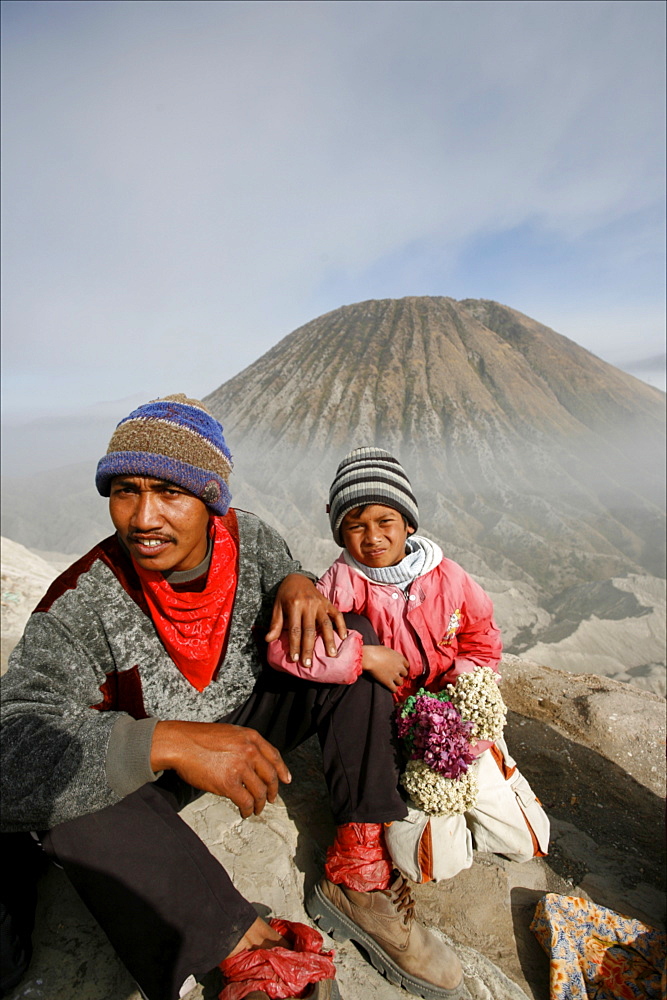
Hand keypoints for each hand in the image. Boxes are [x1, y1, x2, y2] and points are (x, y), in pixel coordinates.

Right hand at [150, 721, 290, 817]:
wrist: (181, 743)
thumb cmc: (199, 738)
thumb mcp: (229, 733)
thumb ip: (244, 745)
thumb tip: (254, 762)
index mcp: (251, 738)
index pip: (274, 756)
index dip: (282, 770)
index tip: (286, 780)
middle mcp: (250, 751)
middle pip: (270, 776)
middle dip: (273, 791)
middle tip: (272, 799)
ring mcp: (240, 767)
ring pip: (260, 792)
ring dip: (260, 804)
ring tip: (257, 810)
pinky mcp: (229, 783)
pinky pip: (246, 802)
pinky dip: (248, 810)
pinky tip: (245, 813)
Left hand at [264, 573, 346, 665]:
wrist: (297, 578)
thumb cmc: (285, 595)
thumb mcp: (277, 606)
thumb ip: (275, 623)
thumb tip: (269, 640)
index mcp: (294, 605)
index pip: (295, 629)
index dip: (295, 645)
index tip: (295, 659)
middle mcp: (308, 605)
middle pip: (310, 630)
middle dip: (309, 648)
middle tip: (309, 663)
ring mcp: (320, 604)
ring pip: (326, 623)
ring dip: (329, 640)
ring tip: (331, 654)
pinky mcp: (328, 603)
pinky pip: (337, 614)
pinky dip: (341, 625)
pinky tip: (343, 637)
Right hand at [361, 645, 408, 692]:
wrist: (369, 658)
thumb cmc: (375, 651)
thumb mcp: (387, 650)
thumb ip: (392, 655)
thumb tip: (391, 657)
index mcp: (400, 658)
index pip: (407, 665)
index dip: (402, 667)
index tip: (398, 668)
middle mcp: (399, 667)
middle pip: (405, 674)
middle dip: (400, 674)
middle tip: (394, 674)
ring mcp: (394, 675)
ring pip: (400, 682)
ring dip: (397, 682)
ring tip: (392, 681)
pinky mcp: (388, 682)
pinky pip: (394, 689)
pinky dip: (393, 689)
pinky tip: (390, 688)